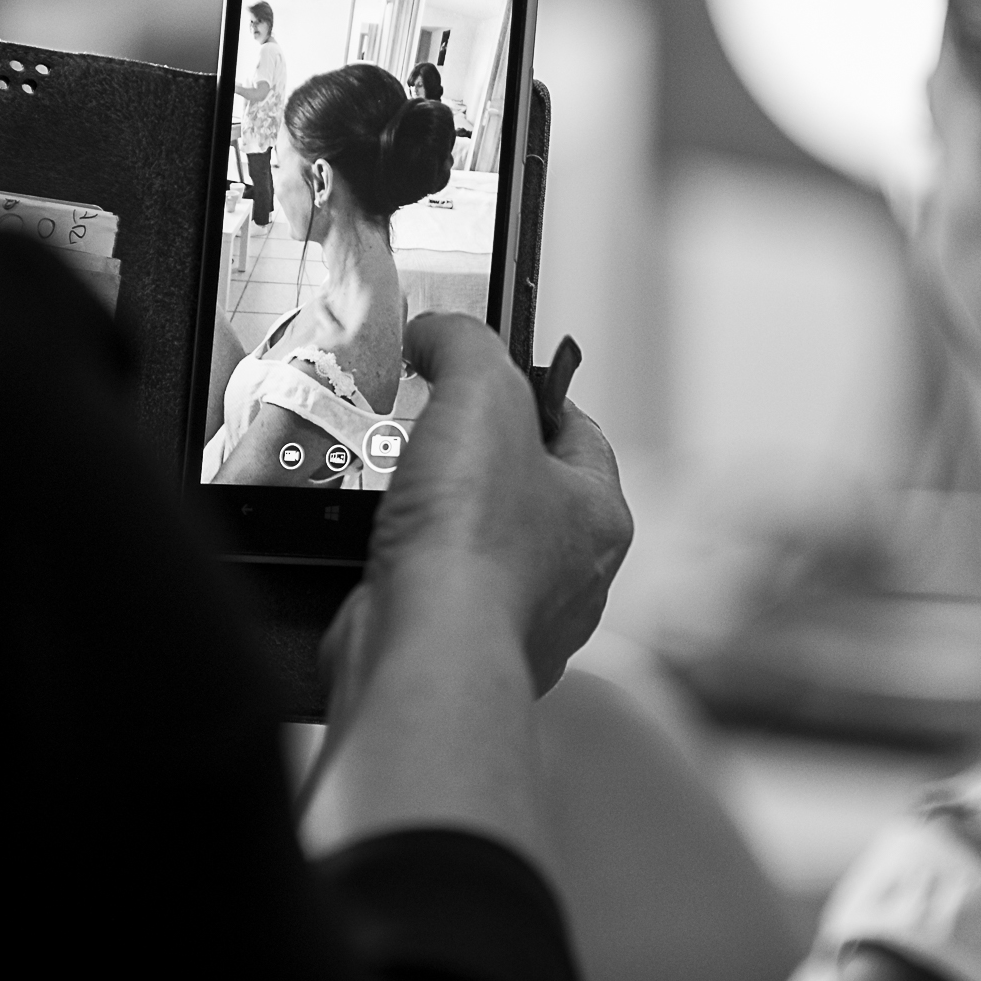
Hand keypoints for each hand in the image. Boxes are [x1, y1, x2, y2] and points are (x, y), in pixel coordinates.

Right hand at [356, 313, 632, 694]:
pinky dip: (405, 569)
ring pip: (481, 547)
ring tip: (398, 489)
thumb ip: (465, 342)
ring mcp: (518, 620)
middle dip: (477, 459)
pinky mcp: (460, 649)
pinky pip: (437, 594)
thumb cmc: (472, 542)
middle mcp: (571, 576)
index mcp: (600, 515)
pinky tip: (379, 549)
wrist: (424, 650)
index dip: (533, 395)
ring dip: (437, 517)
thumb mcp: (481, 392)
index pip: (578, 432)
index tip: (492, 376)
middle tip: (432, 432)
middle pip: (527, 490)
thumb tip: (438, 331)